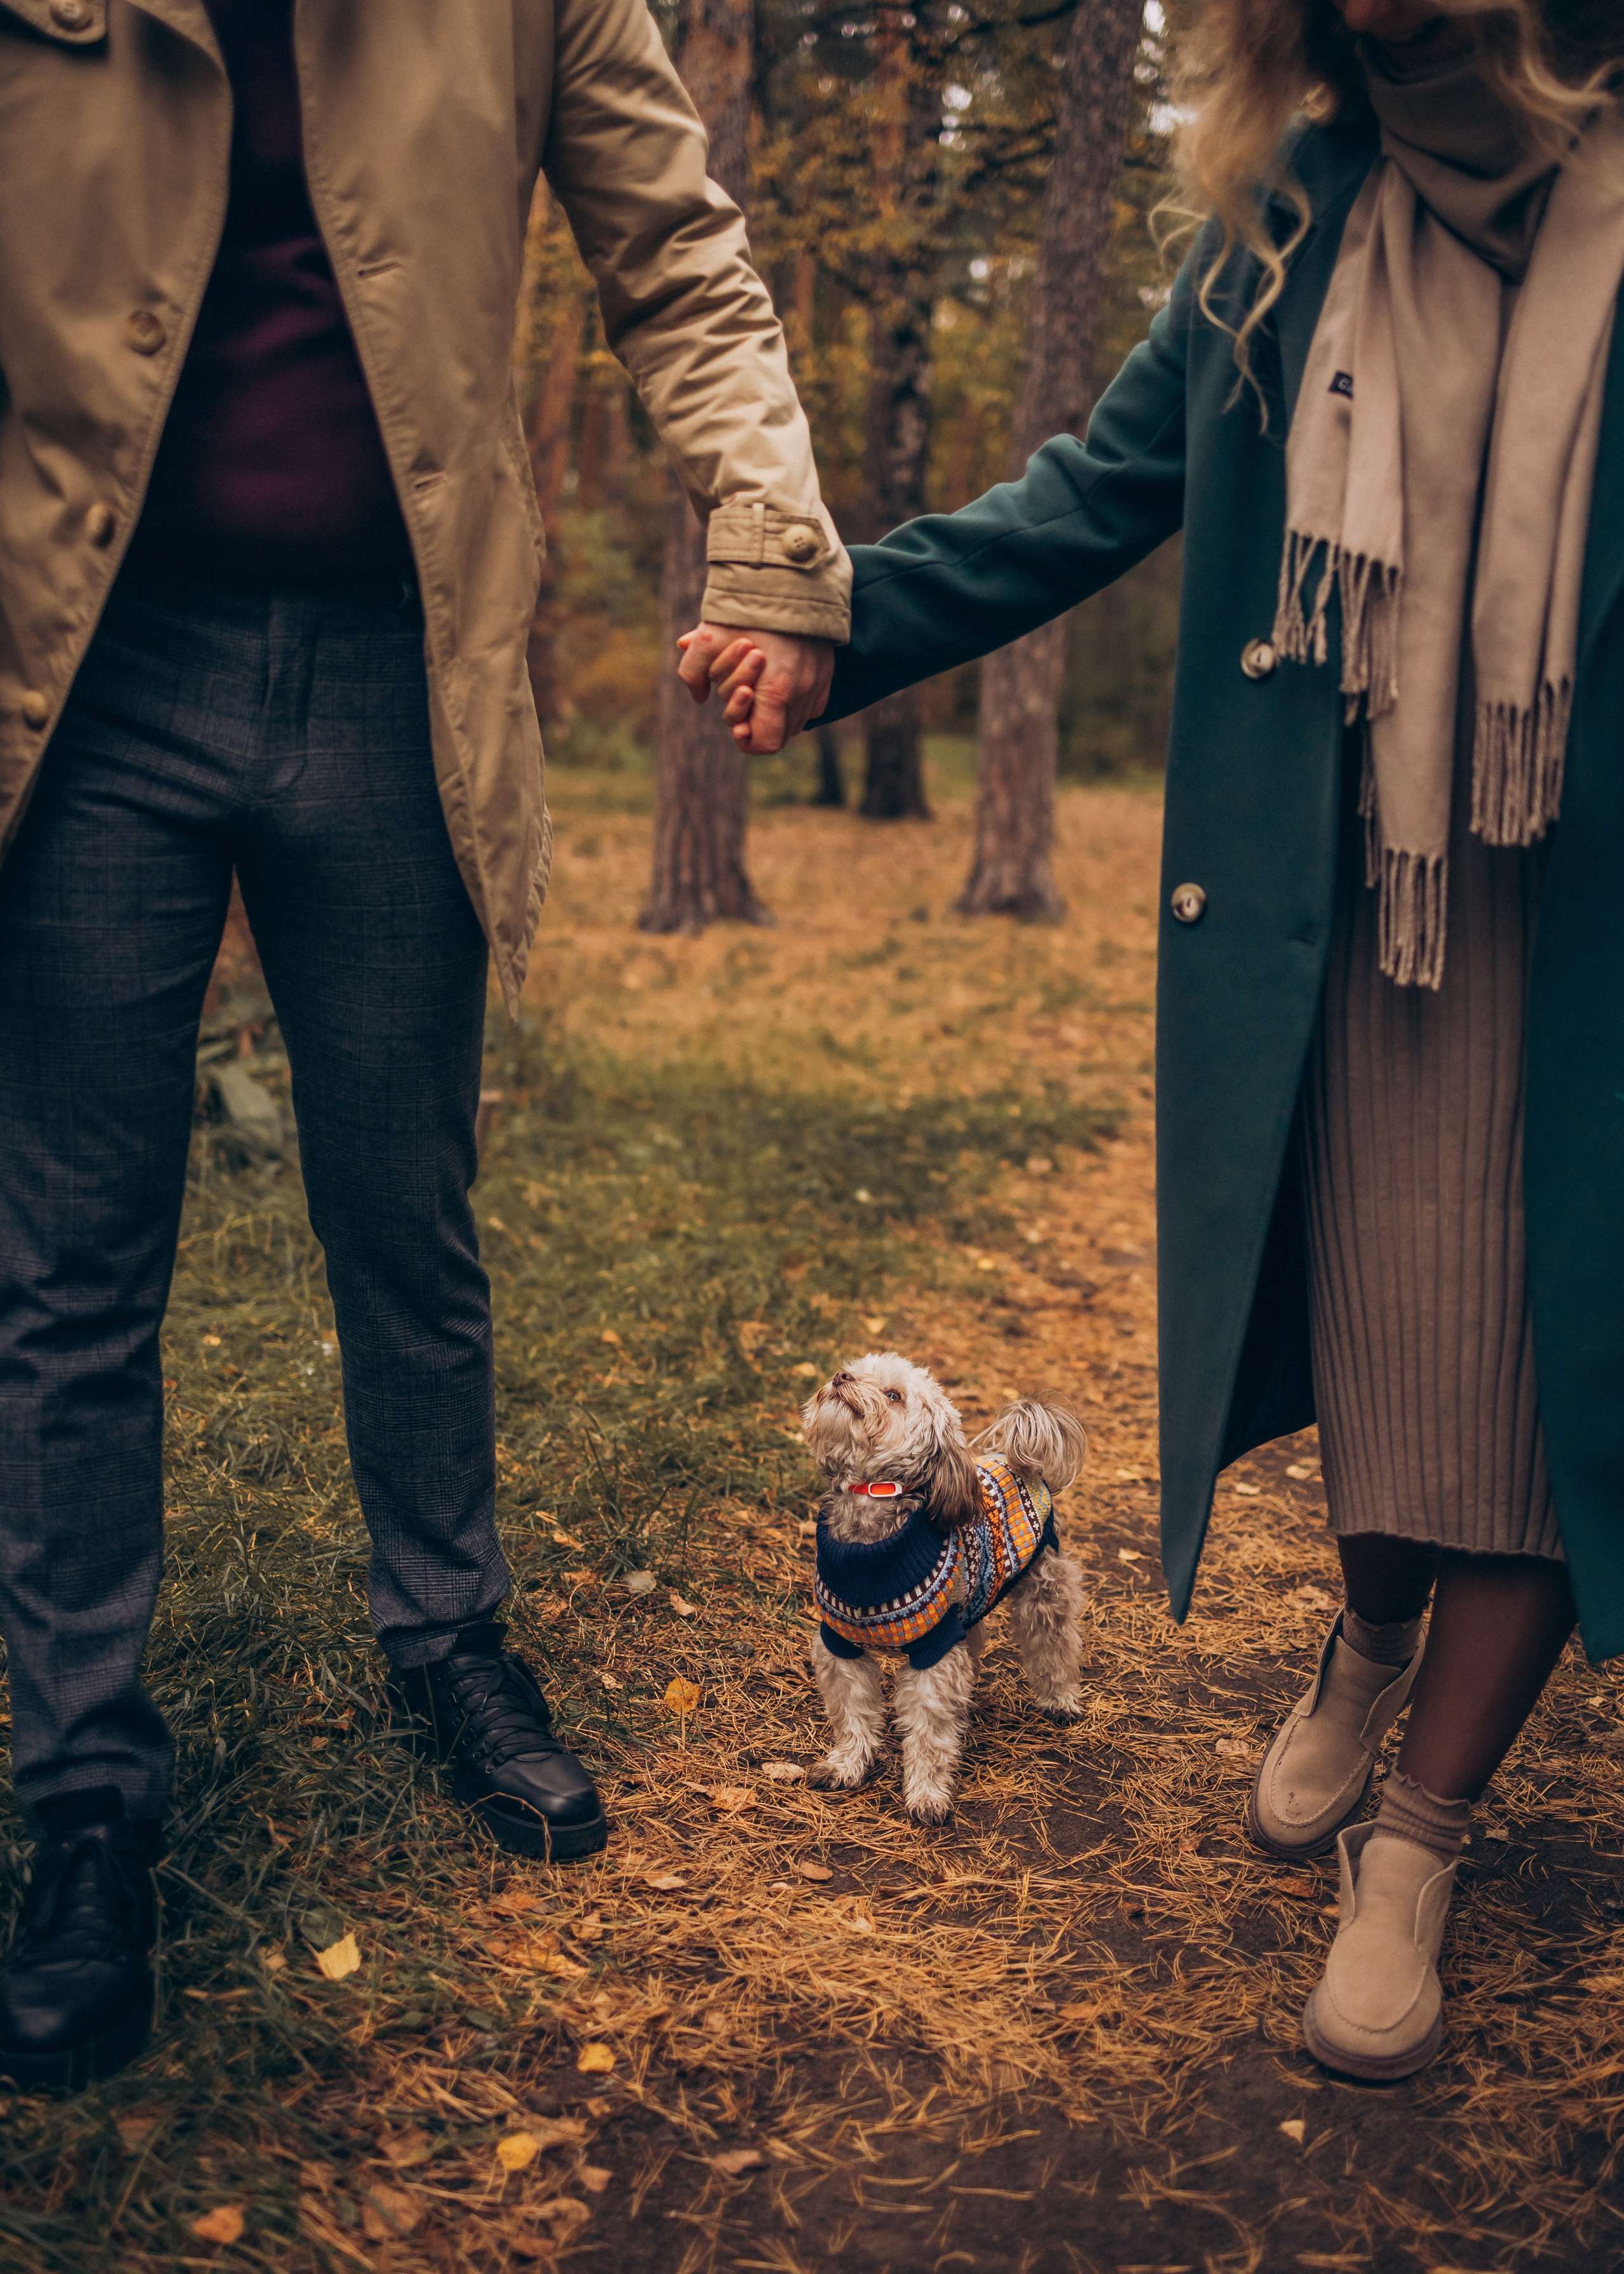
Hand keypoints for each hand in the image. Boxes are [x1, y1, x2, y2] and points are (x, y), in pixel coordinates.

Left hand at [677, 623, 833, 754]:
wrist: (790, 579)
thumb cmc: (747, 609)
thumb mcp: (709, 637)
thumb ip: (693, 670)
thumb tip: (698, 697)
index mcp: (777, 690)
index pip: (766, 743)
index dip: (747, 741)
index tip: (737, 726)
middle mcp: (803, 692)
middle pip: (778, 734)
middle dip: (756, 720)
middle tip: (743, 693)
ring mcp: (819, 684)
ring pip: (795, 722)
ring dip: (774, 712)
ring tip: (759, 685)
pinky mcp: (827, 674)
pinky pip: (811, 705)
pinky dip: (793, 701)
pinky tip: (779, 680)